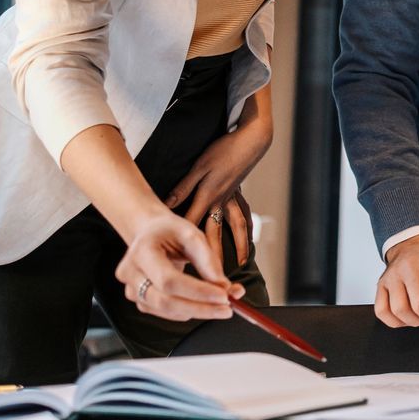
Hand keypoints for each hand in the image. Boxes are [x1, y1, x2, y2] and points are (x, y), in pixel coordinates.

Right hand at [116, 210, 242, 321]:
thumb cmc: (170, 232)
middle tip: (227, 309)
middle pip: (165, 301)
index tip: (224, 295)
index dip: (197, 291)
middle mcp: (130, 273)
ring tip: (222, 306)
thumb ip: (208, 260)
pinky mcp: (140, 301)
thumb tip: (224, 287)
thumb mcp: (191, 234)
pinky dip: (188, 311)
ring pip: (166, 311)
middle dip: (200, 308)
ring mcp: (131, 290)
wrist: (149, 233)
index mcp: (142, 251)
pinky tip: (204, 304)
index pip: (169, 280)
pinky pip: (166, 313)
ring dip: (197, 312)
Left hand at [166, 122, 270, 270]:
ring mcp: (233, 199)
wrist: (251, 140)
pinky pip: (244, 216)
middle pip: (214, 235)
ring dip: (238, 248)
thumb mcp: (199, 167)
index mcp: (208, 196)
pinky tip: (248, 240)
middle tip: (214, 278)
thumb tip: (167, 206)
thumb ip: (183, 188)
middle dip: (213, 258)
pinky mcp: (240, 194)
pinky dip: (247, 230)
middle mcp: (221, 202)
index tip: (180, 264)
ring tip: (241, 265)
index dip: (185, 245)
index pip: (192, 225)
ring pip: (235, 229)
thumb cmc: (223, 151)